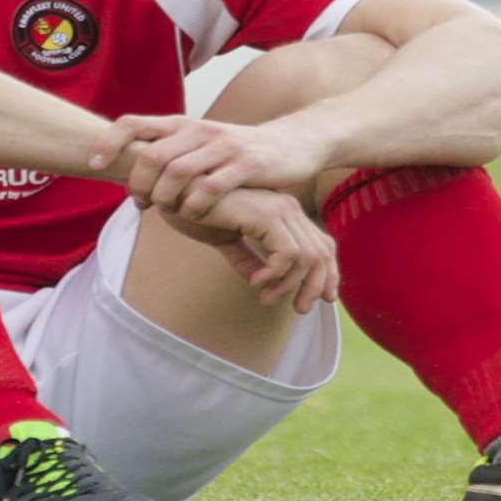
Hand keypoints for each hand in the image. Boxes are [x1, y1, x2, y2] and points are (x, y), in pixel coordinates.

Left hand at [90, 114, 331, 219]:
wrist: (293, 143)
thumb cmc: (238, 152)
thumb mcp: (201, 145)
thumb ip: (170, 153)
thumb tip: (130, 172)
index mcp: (182, 124)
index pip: (132, 122)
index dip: (108, 142)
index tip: (93, 165)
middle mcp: (199, 130)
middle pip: (150, 155)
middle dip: (138, 184)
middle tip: (141, 203)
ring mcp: (222, 146)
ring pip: (176, 172)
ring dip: (164, 198)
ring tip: (167, 211)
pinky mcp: (246, 165)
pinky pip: (210, 188)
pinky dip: (195, 206)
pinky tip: (194, 215)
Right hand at [157, 187, 338, 313]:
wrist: (174, 191)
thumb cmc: (194, 209)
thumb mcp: (226, 239)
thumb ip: (246, 257)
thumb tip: (258, 280)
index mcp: (282, 211)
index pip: (321, 244)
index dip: (327, 274)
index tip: (318, 301)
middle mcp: (287, 207)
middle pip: (322, 252)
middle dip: (315, 286)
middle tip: (299, 309)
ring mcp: (279, 209)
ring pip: (307, 257)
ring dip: (289, 284)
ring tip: (266, 297)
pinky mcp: (267, 215)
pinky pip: (287, 254)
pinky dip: (275, 274)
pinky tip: (255, 282)